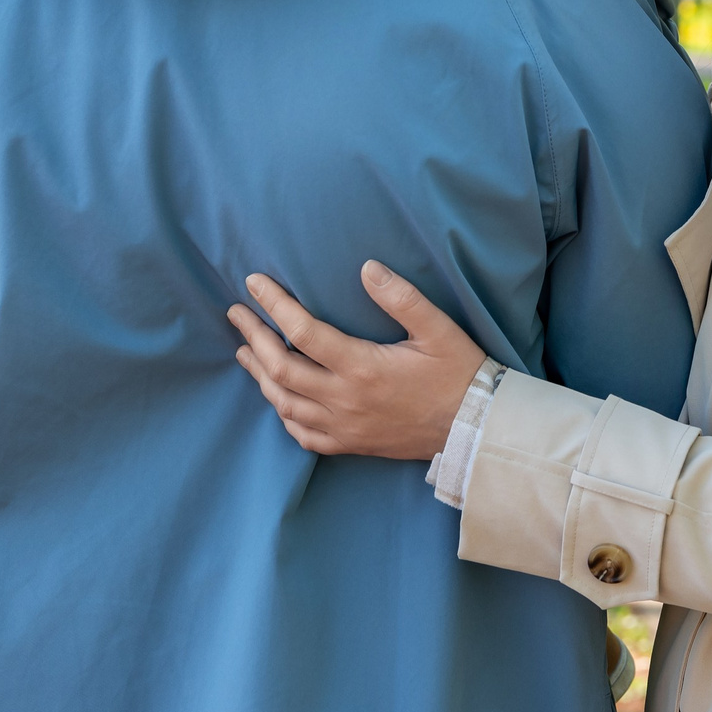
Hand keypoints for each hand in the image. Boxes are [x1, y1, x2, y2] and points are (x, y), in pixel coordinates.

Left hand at [229, 261, 486, 460]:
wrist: (475, 429)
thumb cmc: (459, 374)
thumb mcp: (438, 330)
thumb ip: (401, 298)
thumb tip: (366, 267)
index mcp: (362, 367)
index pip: (302, 331)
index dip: (274, 304)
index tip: (254, 283)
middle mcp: (344, 400)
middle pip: (280, 368)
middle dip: (253, 337)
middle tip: (237, 314)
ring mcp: (344, 427)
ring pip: (284, 402)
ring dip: (259, 374)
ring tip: (244, 351)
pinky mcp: (350, 445)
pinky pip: (302, 434)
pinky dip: (282, 413)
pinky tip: (276, 397)